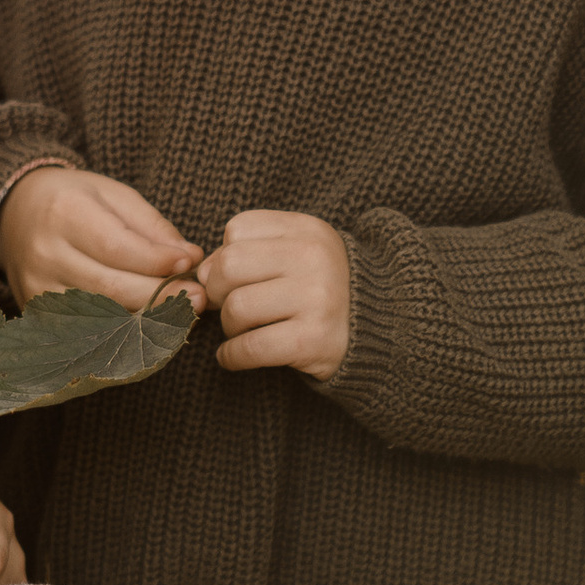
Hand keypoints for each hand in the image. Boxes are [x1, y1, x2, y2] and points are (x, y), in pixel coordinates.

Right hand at [0, 164, 201, 311]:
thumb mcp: (114, 195)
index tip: (190, 264)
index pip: (117, 247)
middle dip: (160, 297)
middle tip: (200, 299)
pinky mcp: (37, 314)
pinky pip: (86, 330)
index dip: (156, 261)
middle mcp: (46, 254)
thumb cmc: (74, 200)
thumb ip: (152, 227)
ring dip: (147, 318)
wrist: (16, 215)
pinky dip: (121, 331)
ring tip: (181, 313)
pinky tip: (148, 326)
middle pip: (110, 288)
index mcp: (65, 213)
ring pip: (101, 316)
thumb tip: (190, 257)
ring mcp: (37, 289)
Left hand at [199, 210, 351, 379]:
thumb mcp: (300, 253)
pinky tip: (233, 356)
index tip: (234, 278)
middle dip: (217, 291)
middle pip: (229, 266)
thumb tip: (202, 272)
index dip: (225, 255)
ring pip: (237, 308)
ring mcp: (317, 299)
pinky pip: (250, 347)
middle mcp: (315, 258)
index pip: (238, 228)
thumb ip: (252, 251)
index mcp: (308, 230)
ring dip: (229, 326)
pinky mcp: (312, 340)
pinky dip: (231, 356)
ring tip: (243, 331)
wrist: (381, 331)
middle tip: (229, 306)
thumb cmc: (323, 289)